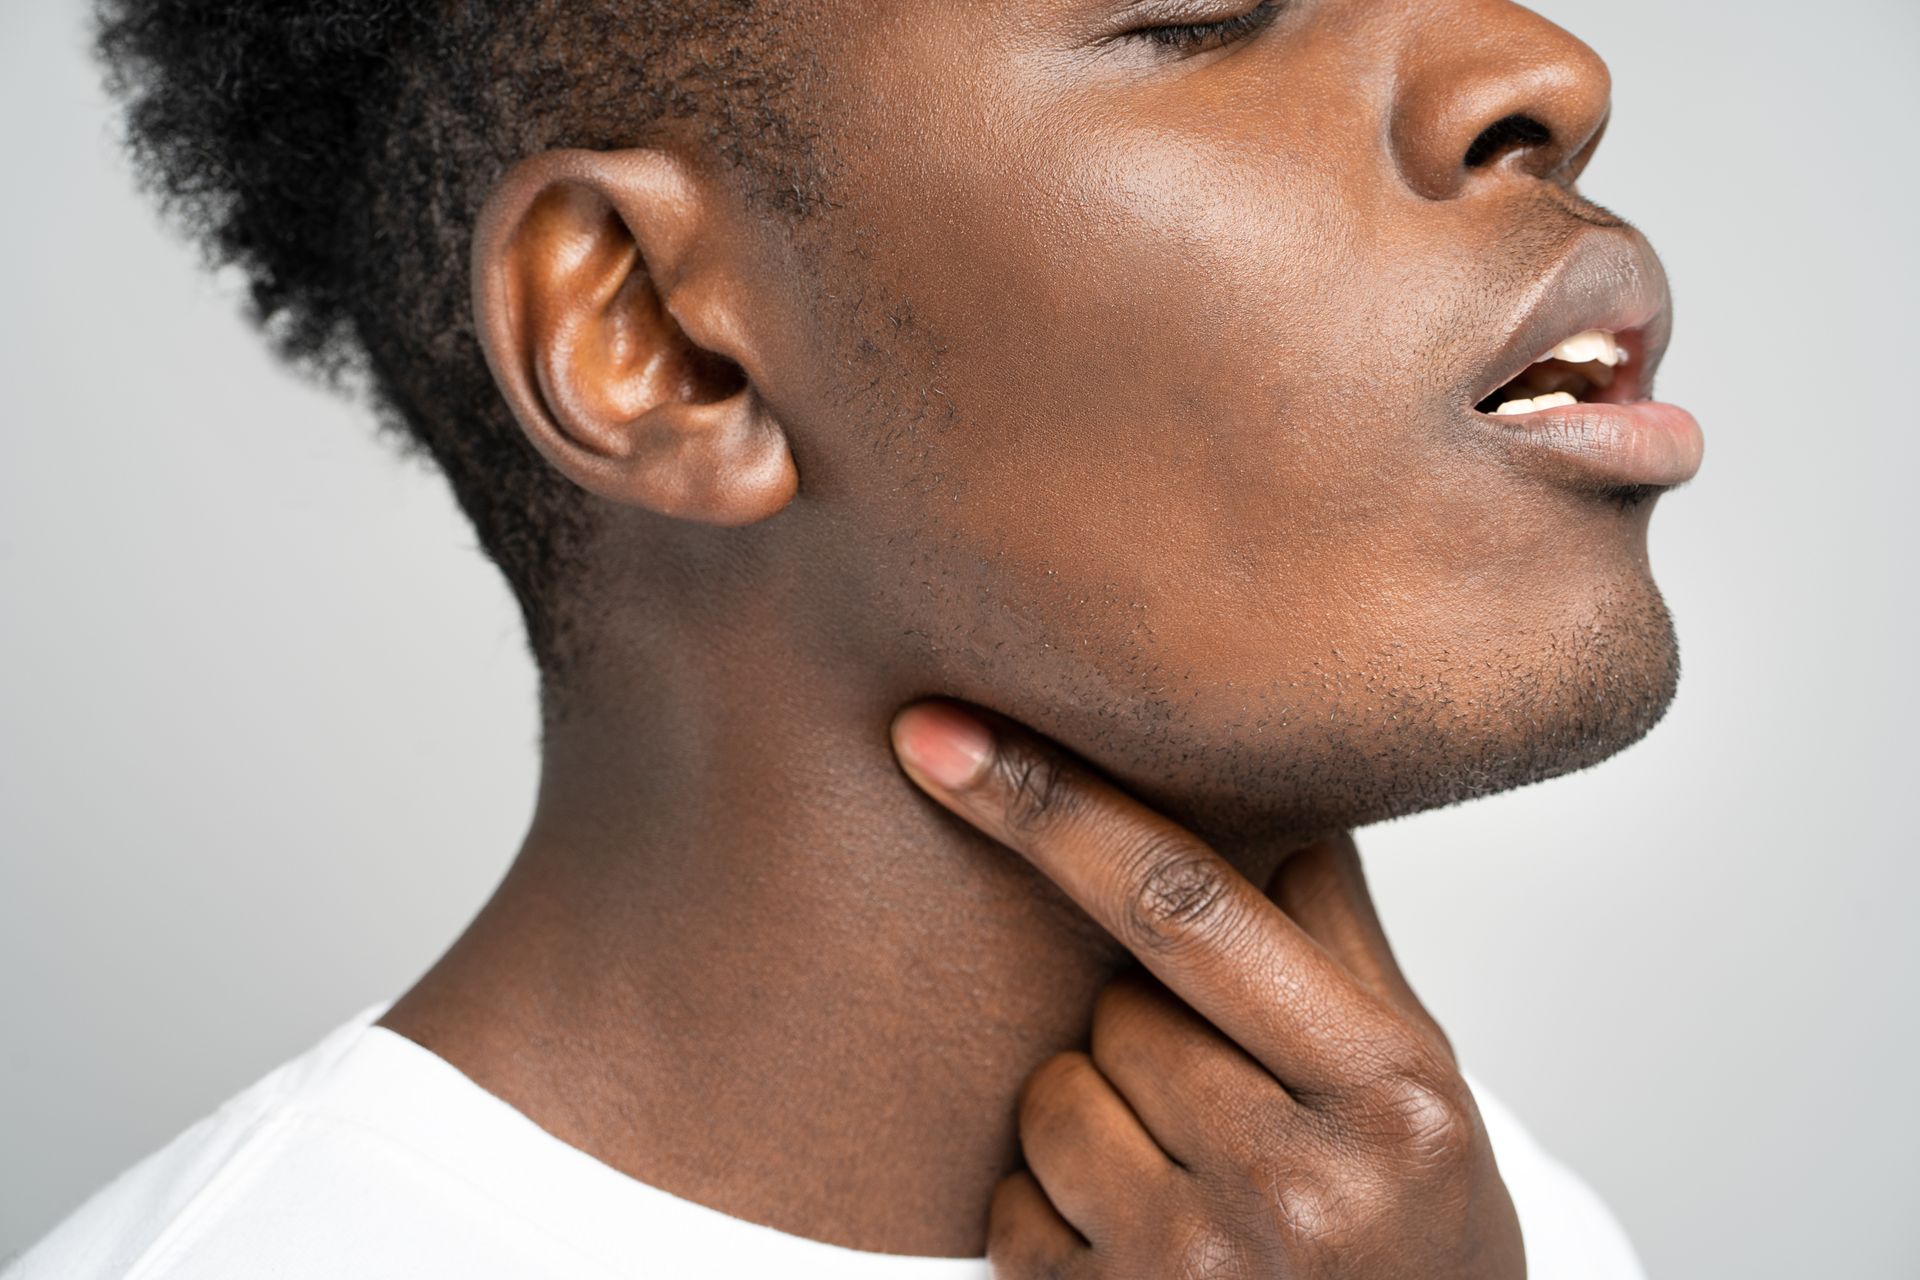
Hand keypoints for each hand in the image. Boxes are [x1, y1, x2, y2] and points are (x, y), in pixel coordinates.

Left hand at [891, 700, 1524, 1278]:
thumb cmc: (1411, 1222)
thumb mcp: (1413, 1071)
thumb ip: (1330, 922)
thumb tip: (1262, 767)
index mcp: (1383, 1091)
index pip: (1183, 907)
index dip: (1052, 809)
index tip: (940, 736)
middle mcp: (1295, 1190)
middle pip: (1115, 1007)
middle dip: (1143, 1021)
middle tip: (1228, 1093)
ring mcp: (1195, 1275)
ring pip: (1053, 1097)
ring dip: (1095, 1112)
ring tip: (1193, 1173)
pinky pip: (1012, 1206)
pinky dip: (1057, 1207)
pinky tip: (1151, 1241)